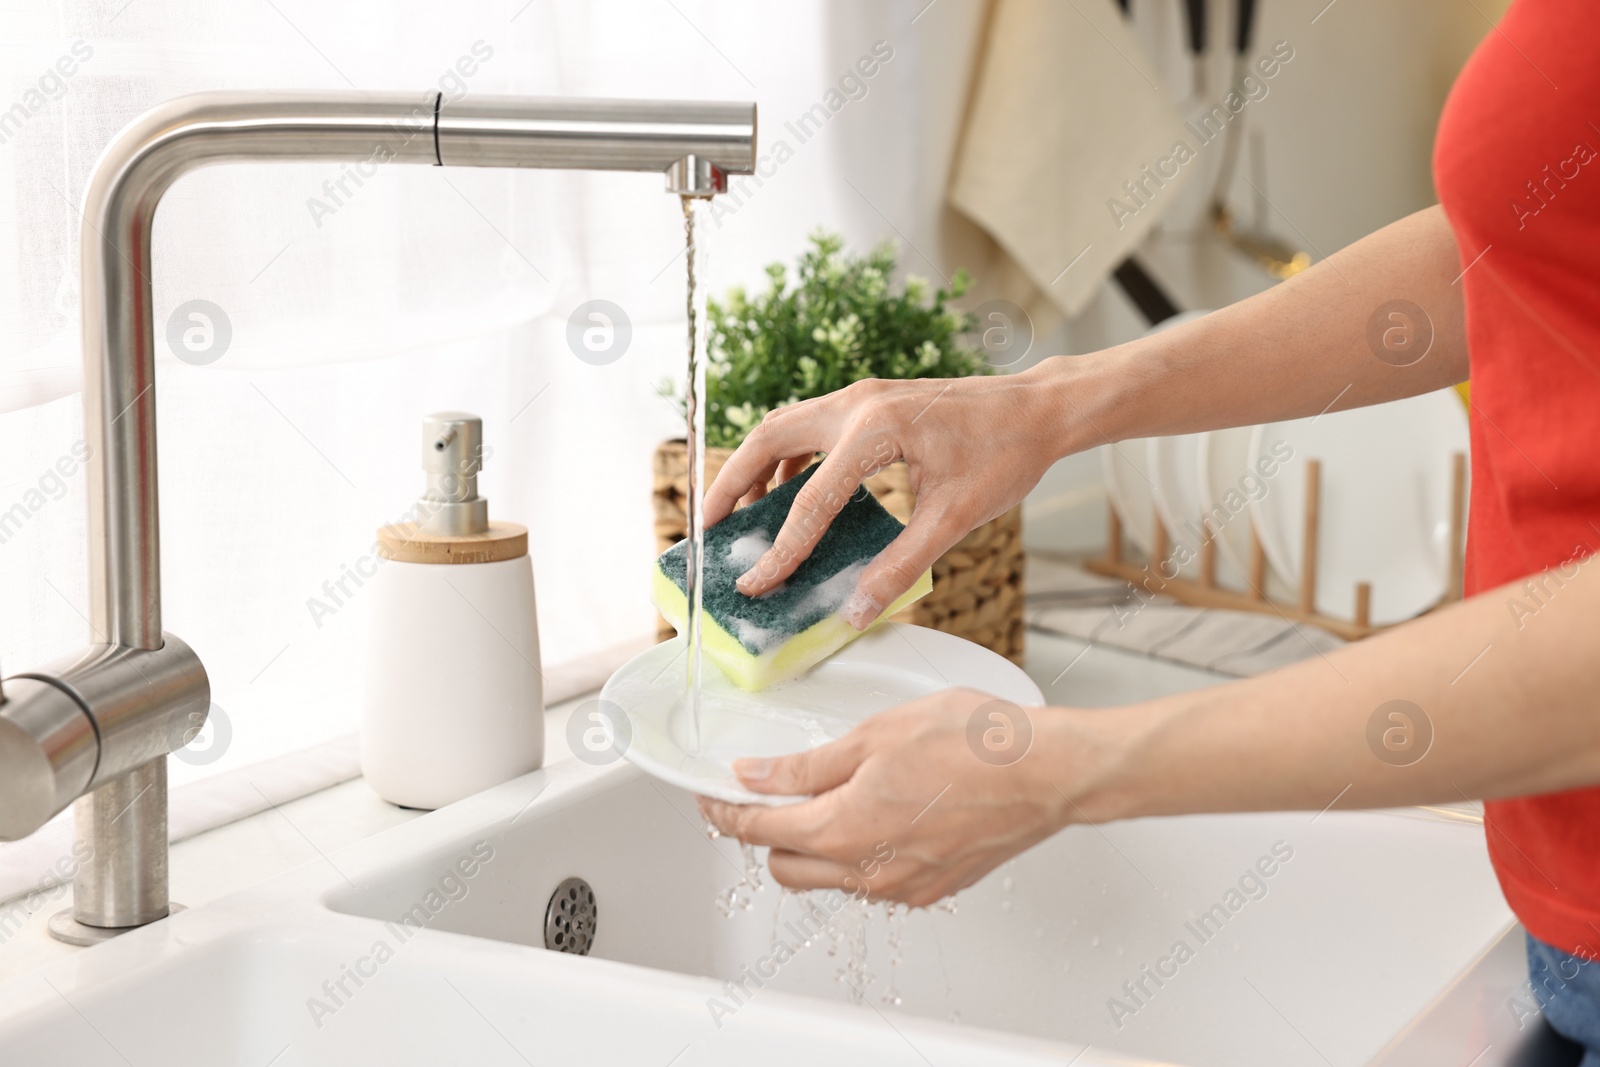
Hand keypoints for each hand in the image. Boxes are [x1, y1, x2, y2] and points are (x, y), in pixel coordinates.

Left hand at [697, 689, 1115, 906]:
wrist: (1048, 772)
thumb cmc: (975, 744)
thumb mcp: (875, 734)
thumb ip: (808, 764)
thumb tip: (755, 776)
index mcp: (842, 830)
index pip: (758, 831)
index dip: (726, 811)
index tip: (715, 796)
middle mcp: (867, 871)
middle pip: (786, 865)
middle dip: (768, 832)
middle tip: (774, 792)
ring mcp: (902, 885)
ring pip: (832, 878)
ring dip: (818, 844)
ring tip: (837, 794)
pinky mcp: (934, 887)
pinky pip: (876, 879)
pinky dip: (863, 852)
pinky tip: (884, 811)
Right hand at [701, 371, 1067, 628]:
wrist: (1038, 409)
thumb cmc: (1006, 455)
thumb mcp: (955, 519)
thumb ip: (901, 567)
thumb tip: (855, 611)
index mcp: (876, 430)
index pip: (810, 499)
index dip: (779, 550)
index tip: (752, 584)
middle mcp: (858, 403)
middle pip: (767, 438)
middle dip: (730, 485)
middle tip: (708, 531)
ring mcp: (862, 397)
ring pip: (783, 427)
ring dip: (754, 468)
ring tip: (738, 516)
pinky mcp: (870, 402)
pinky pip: (810, 428)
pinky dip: (788, 459)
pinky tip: (790, 495)